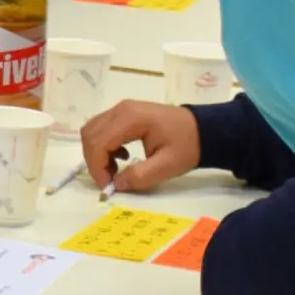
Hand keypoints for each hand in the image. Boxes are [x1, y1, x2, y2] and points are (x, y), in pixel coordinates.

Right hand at [79, 100, 200, 193]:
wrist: (204, 128)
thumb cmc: (187, 145)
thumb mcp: (167, 166)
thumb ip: (140, 176)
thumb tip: (116, 184)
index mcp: (130, 119)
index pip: (98, 142)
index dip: (97, 167)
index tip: (107, 186)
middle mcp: (121, 109)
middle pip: (90, 135)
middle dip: (94, 161)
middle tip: (109, 180)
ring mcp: (122, 109)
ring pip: (92, 130)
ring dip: (96, 153)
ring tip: (114, 169)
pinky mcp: (124, 112)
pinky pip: (101, 128)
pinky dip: (103, 145)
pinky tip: (121, 156)